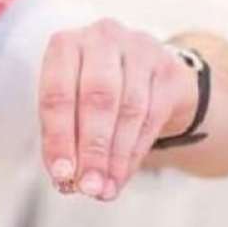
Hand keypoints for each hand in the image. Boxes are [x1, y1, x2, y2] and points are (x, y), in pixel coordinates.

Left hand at [39, 19, 196, 200]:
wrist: (146, 77)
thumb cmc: (94, 93)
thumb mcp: (71, 107)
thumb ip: (65, 138)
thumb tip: (66, 180)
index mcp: (66, 45)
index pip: (58, 93)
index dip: (59, 137)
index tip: (62, 174)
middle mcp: (102, 38)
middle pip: (97, 98)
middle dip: (91, 148)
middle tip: (88, 186)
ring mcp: (140, 48)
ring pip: (128, 109)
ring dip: (115, 156)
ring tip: (104, 188)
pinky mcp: (169, 69)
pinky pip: (153, 116)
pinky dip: (135, 151)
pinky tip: (123, 174)